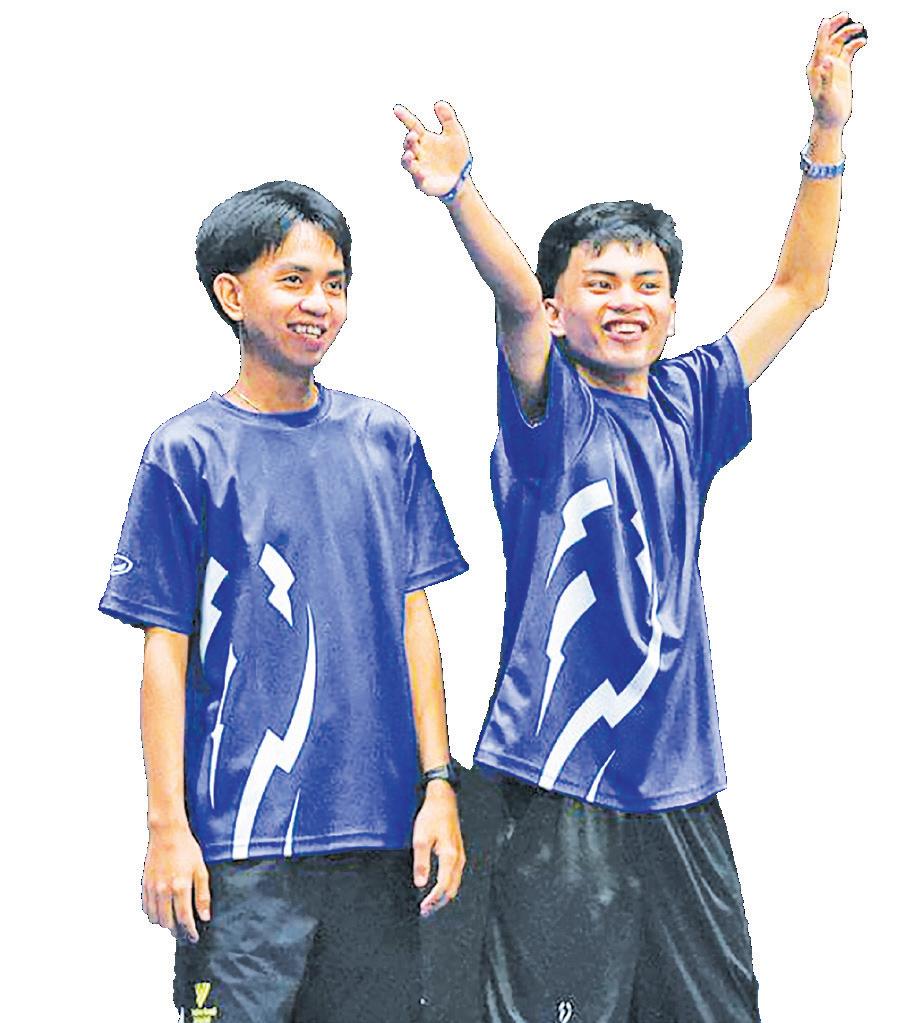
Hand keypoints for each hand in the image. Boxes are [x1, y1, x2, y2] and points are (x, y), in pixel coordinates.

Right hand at [143, 823, 210, 941]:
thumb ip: (203, 895)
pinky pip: (146, 908)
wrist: (167, 834)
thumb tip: (204, 916)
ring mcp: (152, 888)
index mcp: (180, 887)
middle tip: (185, 933)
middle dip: (177, 931)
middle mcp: (164, 890)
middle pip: (168, 923)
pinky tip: (161, 913)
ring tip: (174, 924)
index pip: (184, 919)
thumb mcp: (201, 870)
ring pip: (155, 918)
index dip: (189, 931)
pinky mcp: (144, 885)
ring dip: (164, 925)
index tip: (194, 937)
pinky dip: (153, 915)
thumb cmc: (187, 850)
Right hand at [394, 101, 470, 197]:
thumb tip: (438, 103)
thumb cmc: (456, 156)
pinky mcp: (424, 183)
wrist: (461, 179)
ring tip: (410, 155)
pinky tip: (422, 174)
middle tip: (414, 136)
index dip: (405, 118)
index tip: (397, 109)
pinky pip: (418, 181)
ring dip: (407, 159)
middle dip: (409, 140)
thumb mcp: (455, 134)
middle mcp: (419, 153)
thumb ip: (448, 119)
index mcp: (425, 139)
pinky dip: (419, 177)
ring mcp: (419, 168)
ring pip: (408, 163)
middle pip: (409, 144)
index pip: (413, 126)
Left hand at [412, 780, 464, 915]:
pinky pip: (455, 875)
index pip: (443, 885)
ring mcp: (460, 855)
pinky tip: (437, 887)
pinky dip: (447, 885)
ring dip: (443, 895)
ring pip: (455, 883)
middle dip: (439, 902)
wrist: (443, 800)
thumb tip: (420, 884)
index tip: (423, 907)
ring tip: (429, 902)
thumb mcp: (420, 838)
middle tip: (425, 910)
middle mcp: (458, 858)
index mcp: (450, 855)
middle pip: (452, 888)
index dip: (433, 899)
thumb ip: (421, 863)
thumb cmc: (432, 816)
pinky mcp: (458, 852)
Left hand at [808, 12, 866, 128]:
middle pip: (829, 40)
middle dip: (836, 27)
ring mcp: (833, 66)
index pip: (820, 45)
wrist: (830, 119)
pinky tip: (862, 42)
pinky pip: (848, 52)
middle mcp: (823, 64)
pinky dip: (854, 45)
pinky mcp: (841, 69)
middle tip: (845, 15)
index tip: (828, 20)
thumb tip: (827, 61)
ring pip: (839, 44)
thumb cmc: (825, 109)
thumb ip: (826, 77)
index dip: (823, 32)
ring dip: (848, 34)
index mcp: (815, 68)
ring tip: (860, 28)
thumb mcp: (825, 94)